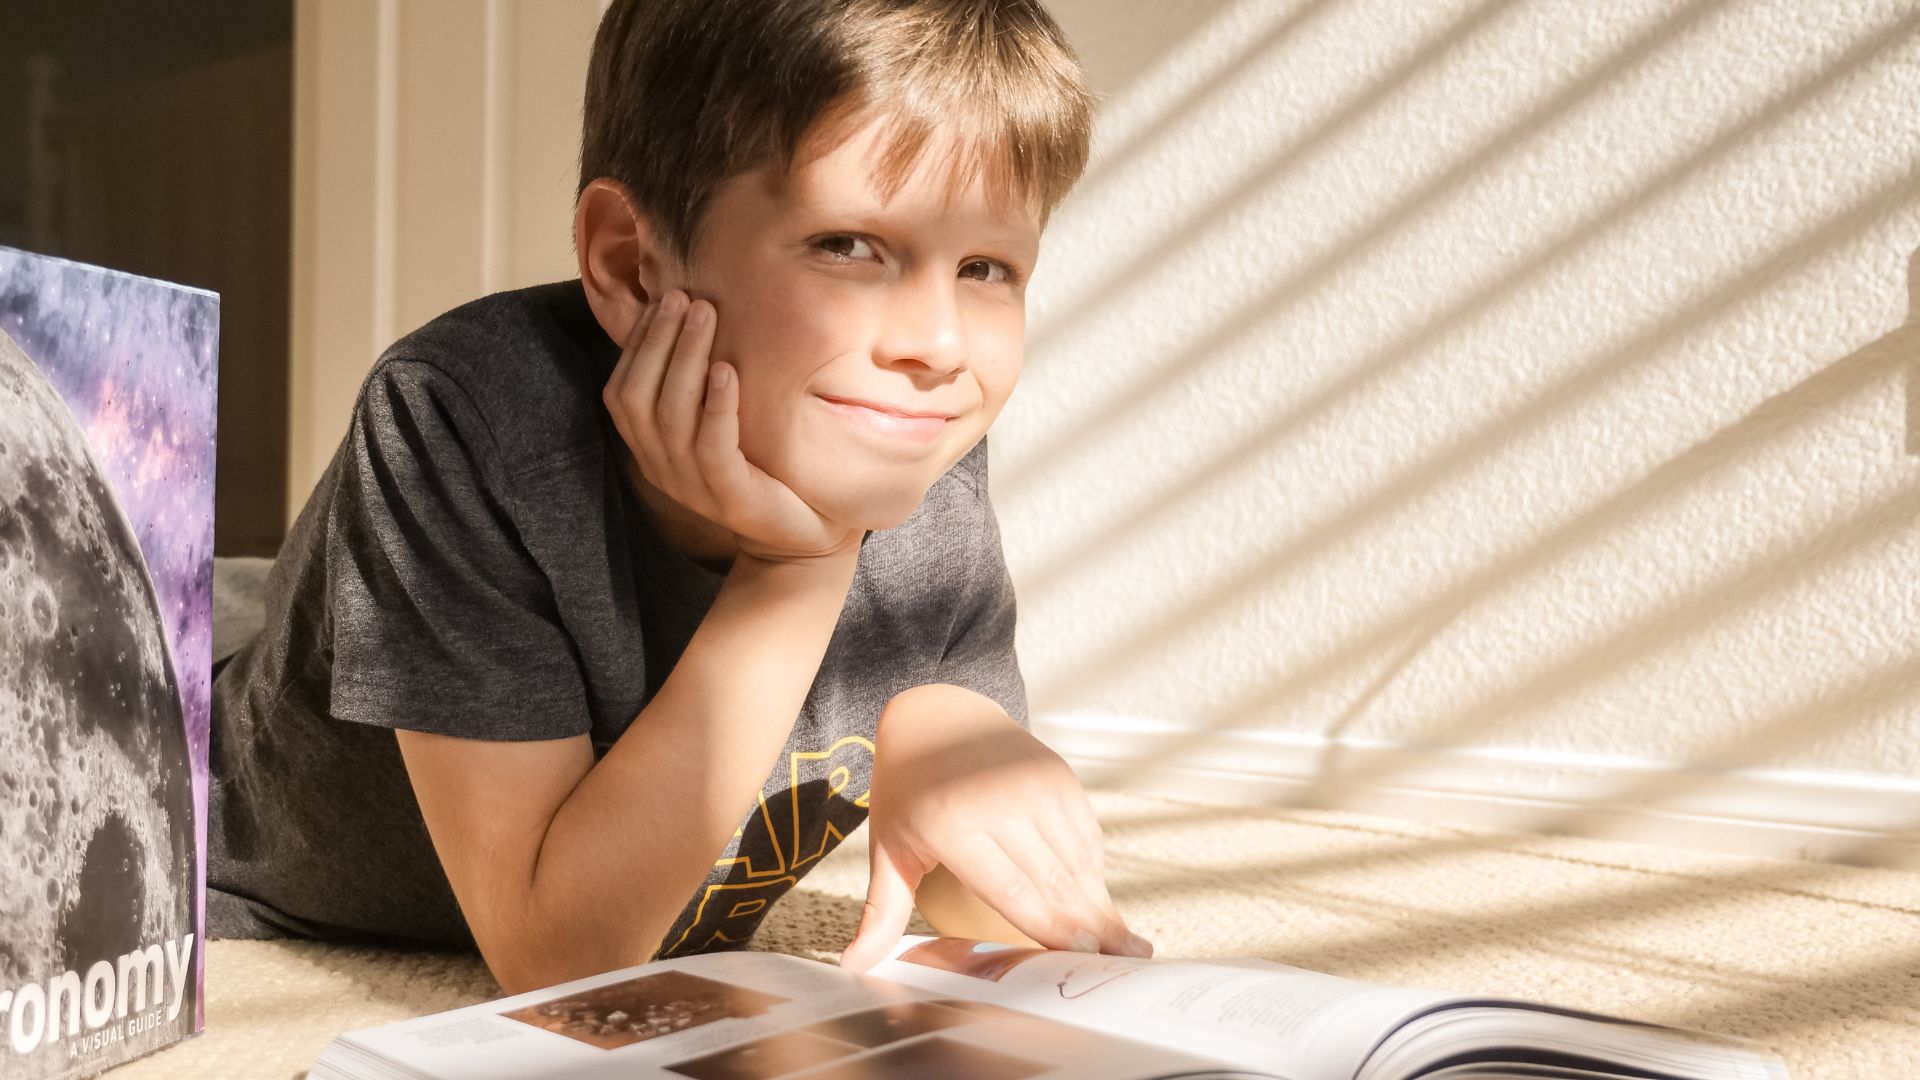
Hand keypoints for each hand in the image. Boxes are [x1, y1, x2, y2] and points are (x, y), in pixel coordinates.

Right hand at [602, 289, 861, 562]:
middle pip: (637, 396)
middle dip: (657, 340)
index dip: (639, 342)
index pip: (623, 390)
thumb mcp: (725, 424)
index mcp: (653, 450)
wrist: (806, 539)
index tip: (664, 299)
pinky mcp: (729, 497)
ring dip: (685, 357)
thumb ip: (701, 387)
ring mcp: (692, 485)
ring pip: (670, 415)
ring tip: (705, 314)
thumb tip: (697, 316)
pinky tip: (727, 370)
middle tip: (684, 297)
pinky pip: (711, 446)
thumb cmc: (767, 468)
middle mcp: (662, 467)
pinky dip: (716, 404)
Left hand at [838, 684, 1153, 972]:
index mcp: (952, 823)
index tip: (1079, 958)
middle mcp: (1000, 800)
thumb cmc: (908, 792)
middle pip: (1055, 880)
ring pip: (1079, 859)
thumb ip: (881, 912)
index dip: (1051, 928)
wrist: (936, 715)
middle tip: (1122, 965)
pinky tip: (1099, 901)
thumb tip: (854, 968)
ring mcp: (1034, 783)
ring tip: (1123, 945)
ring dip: (1100, 903)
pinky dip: (1094, 870)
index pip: (1013, 890)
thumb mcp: (888, 848)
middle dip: (1091, 927)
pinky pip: (1086, 833)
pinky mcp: (1058, 774)